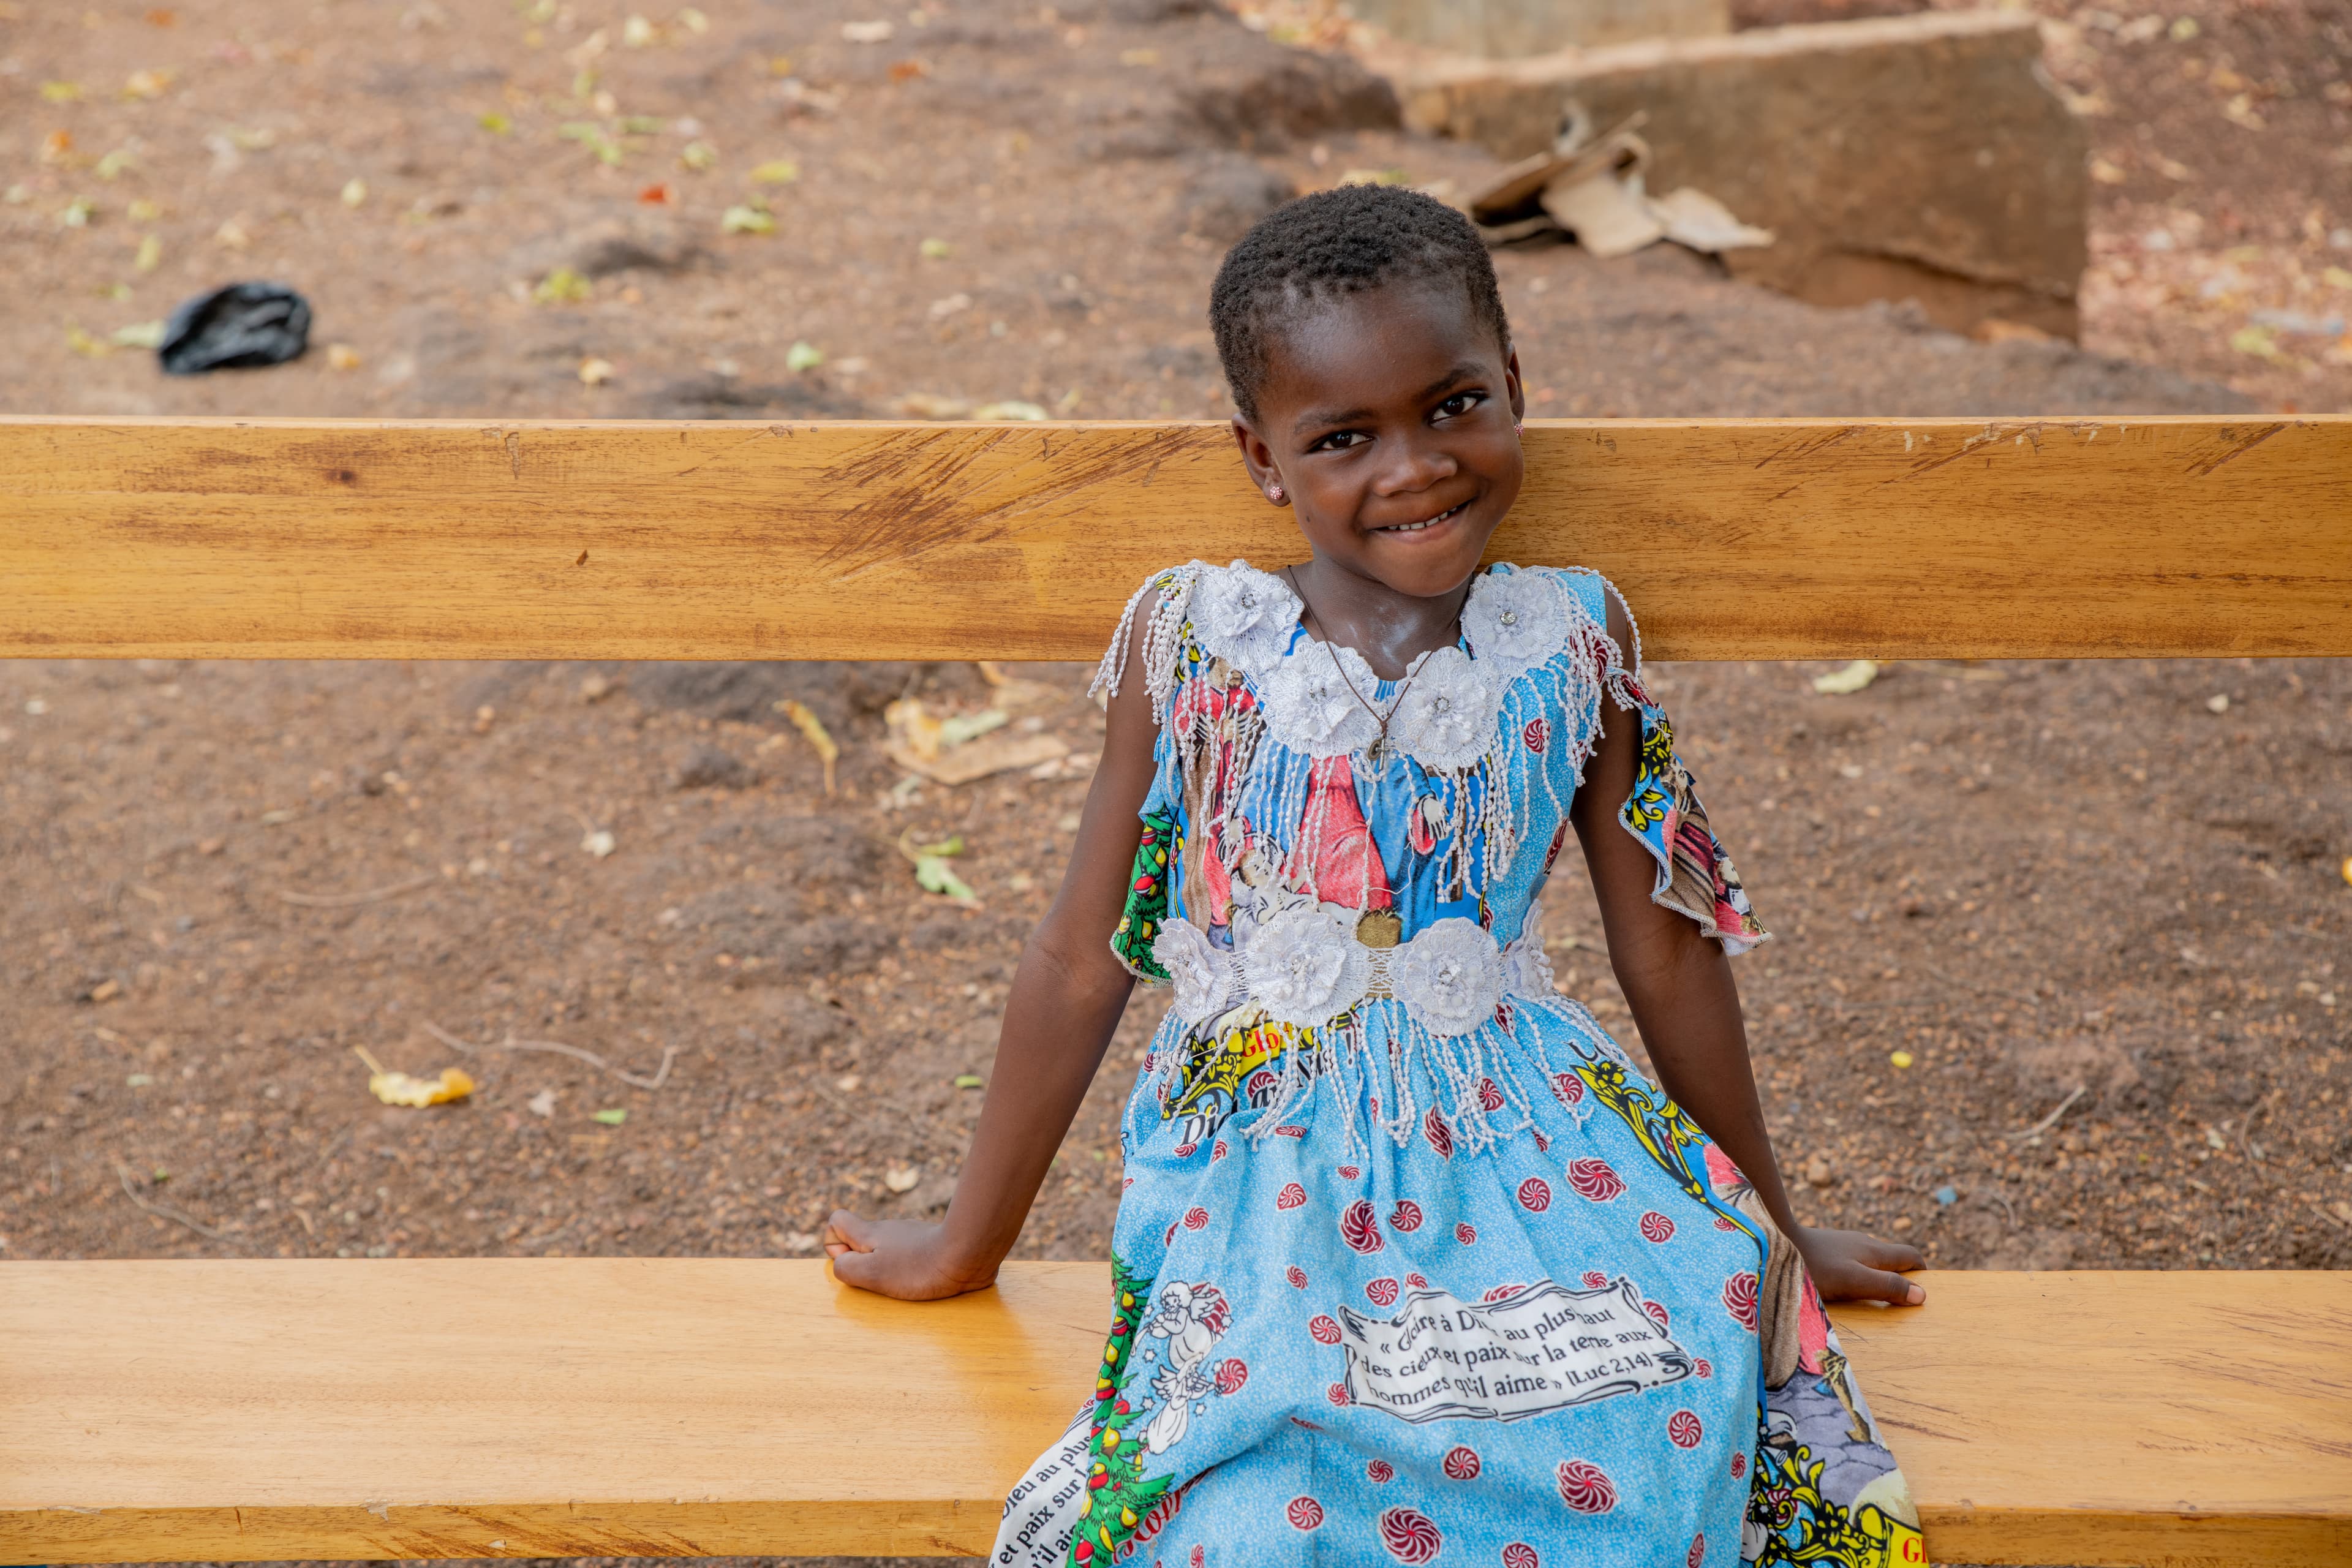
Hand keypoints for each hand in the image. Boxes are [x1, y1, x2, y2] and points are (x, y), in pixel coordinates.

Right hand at [823, 1210, 1000, 1300]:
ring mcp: (911, 1235)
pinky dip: (911, 1270)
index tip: (853, 1263)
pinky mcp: (931, 1244)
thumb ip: (846, 1267)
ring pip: (887, 1249)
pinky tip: (925, 1281)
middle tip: (883, 1279)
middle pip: (862, 1239)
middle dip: (864, 1263)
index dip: (834, 1245)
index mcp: (870, 1232)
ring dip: (889, 1268)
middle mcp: (889, 1229)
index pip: (837, 1220)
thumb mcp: (871, 1273)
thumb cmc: (918, 1268)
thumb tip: (840, 1263)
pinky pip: (910, 1256)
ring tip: (907, 1283)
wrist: (968, 1254)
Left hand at [1795, 1224, 1926, 1305]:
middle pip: (1891, 1260)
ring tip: (1871, 1303)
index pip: (1911, 1255)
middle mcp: (1862, 1243)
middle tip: (1898, 1306)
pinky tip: (1844, 1292)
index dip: (1922, 1274)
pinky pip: (1850, 1265)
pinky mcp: (1826, 1251)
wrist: (1775, 1243)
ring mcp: (1843, 1246)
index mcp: (1875, 1249)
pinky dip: (1857, 1278)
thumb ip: (1887, 1286)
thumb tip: (1922, 1295)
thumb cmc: (1815, 1265)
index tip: (1922, 1295)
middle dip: (1900, 1279)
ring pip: (1870, 1263)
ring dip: (1877, 1280)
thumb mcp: (1855, 1280)